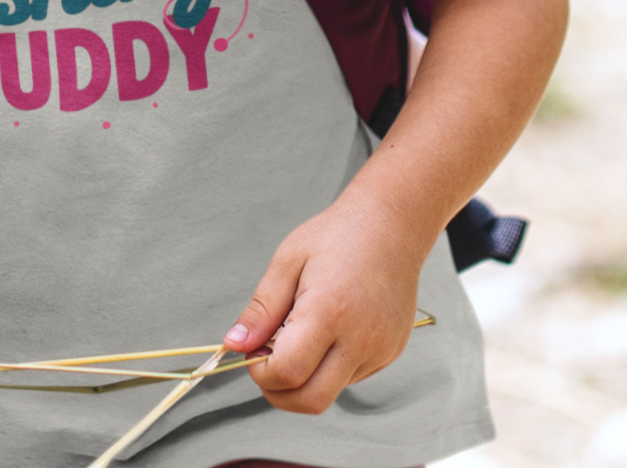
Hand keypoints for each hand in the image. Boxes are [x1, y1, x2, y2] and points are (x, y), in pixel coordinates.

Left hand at [223, 192, 428, 413]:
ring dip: (305, 376)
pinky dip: (329, 366)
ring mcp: (380, 351)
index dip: (260, 372)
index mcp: (329, 312)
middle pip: (311, 401)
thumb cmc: (337, 236)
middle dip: (278, 391)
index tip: (251, 351)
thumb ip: (261, 309)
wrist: (391, 226)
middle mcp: (360, 339)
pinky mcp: (391, 354)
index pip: (288, 373)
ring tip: (299, 331)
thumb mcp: (287, 261)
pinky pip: (351, 377)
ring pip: (331, 391)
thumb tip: (235, 344)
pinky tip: (327, 330)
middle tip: (266, 357)